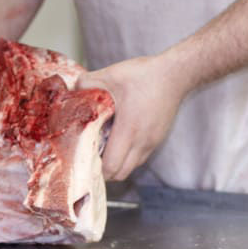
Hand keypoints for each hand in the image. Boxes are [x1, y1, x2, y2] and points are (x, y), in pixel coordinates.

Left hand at [76, 54, 191, 181]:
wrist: (175, 74)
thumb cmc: (145, 75)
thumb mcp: (112, 74)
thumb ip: (88, 82)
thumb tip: (72, 90)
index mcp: (129, 129)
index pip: (112, 166)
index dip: (95, 169)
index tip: (84, 160)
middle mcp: (143, 141)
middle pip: (121, 174)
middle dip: (104, 172)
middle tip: (91, 157)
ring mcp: (152, 142)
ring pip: (131, 167)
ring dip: (117, 164)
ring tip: (104, 149)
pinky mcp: (158, 139)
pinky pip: (140, 157)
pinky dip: (128, 157)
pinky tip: (119, 141)